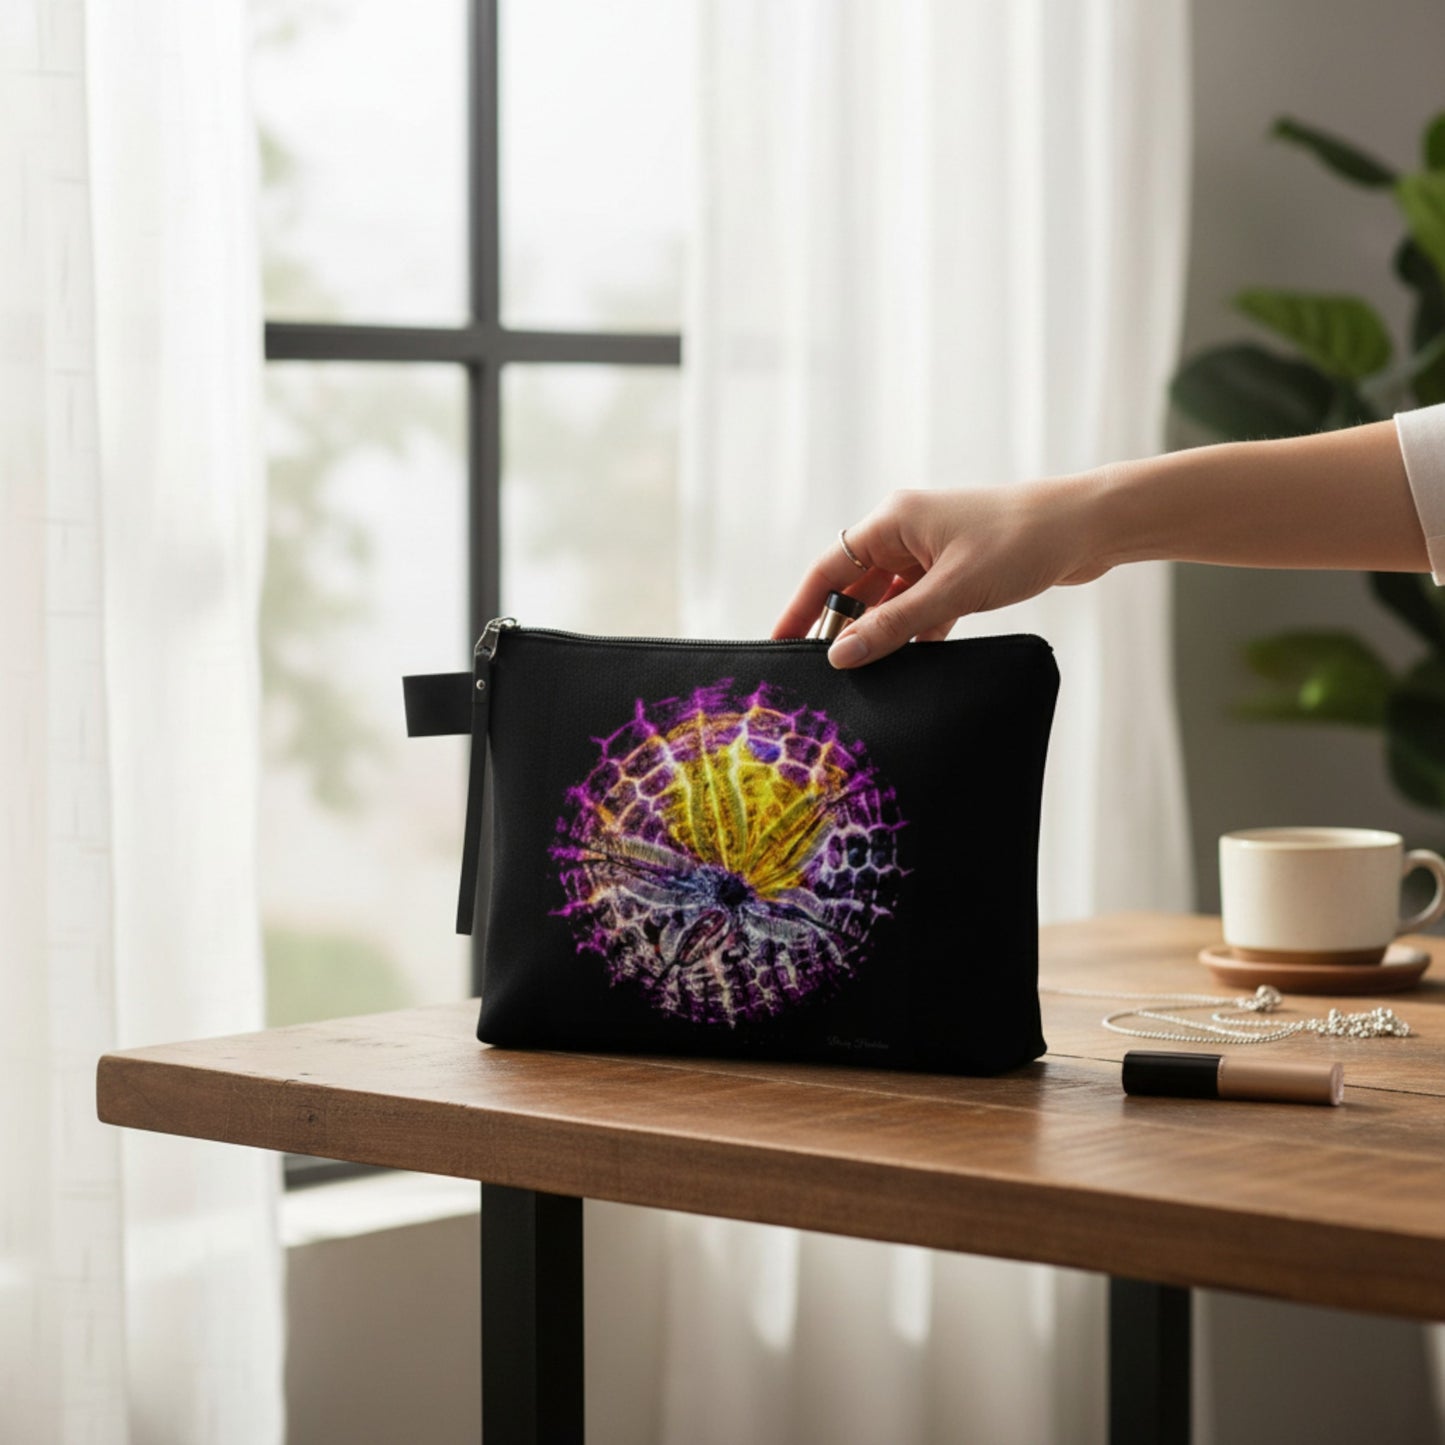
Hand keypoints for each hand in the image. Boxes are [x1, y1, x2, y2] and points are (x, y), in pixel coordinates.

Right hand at [772, 477, 1111, 667]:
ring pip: (890, 600)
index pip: (829, 568)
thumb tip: (842, 656)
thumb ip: (895, 625)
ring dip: (881, 634)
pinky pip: (922, 607)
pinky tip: (911, 665)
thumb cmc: (1021, 542)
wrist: (1090, 527)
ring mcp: (934, 552)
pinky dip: (914, 634)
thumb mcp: (952, 590)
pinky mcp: (961, 571)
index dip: (801, 608)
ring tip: (865, 677)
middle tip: (824, 674)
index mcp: (894, 521)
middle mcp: (907, 532)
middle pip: (856, 586)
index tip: (780, 644)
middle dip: (842, 627)